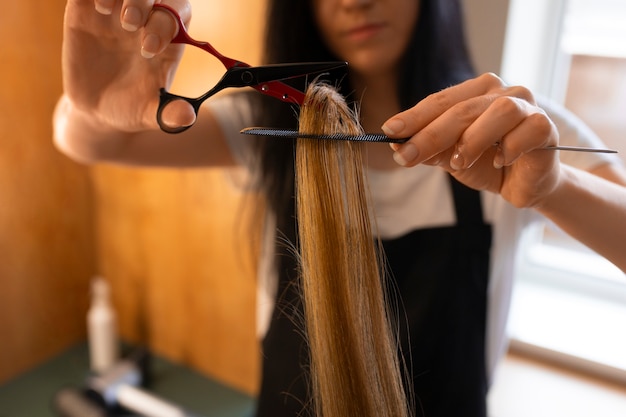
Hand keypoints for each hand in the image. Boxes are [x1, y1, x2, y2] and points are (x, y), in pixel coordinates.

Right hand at [62, 0, 191, 131]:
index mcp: (168, 38)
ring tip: (107, 10)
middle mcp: (145, 19)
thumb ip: (169, 114)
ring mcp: (115, 12)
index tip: (150, 49)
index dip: (166, 23)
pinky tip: (93, 7)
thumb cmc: (132, 108)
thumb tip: (188, 117)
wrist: (97, 110)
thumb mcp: (150, 114)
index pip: (178, 12)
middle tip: (130, 22)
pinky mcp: (85, 11)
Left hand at [382, 73, 560, 207]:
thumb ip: (430, 150)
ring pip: (498, 112)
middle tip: (407, 157)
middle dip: (430, 134)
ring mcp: (526, 106)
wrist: (524, 185)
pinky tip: (500, 161)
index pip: (440, 100)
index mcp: (475, 92)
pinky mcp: (545, 126)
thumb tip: (397, 147)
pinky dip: (509, 148)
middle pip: (462, 108)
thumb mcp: (451, 158)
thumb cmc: (487, 164)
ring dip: (473, 140)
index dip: (414, 116)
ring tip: (460, 162)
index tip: (389, 131)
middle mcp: (500, 92)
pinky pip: (527, 130)